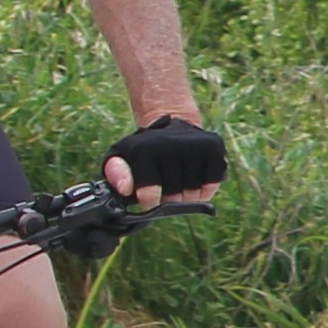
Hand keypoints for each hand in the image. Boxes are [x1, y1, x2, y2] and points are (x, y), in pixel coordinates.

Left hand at [103, 114, 225, 207]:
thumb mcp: (121, 158)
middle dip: (168, 200)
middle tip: (164, 186)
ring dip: (186, 196)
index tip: (148, 194)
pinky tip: (195, 178)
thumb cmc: (144, 151)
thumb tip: (125, 188)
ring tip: (179, 181)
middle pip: (173, 199)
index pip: (149, 197)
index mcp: (144, 150)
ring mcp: (194, 145)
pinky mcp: (213, 147)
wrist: (171, 125)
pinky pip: (211, 186)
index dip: (150, 201)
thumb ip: (114, 174)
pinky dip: (204, 190)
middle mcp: (170, 145)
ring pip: (193, 195)